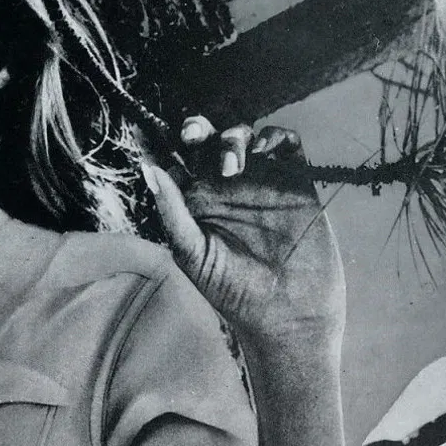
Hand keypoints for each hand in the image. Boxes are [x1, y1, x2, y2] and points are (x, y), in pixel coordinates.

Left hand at [141, 116, 343, 342]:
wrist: (289, 315)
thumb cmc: (234, 293)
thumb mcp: (194, 254)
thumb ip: (173, 212)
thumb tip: (149, 168)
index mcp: (199, 203)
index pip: (182, 161)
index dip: (174, 146)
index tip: (171, 143)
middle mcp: (228, 188)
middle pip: (210, 142)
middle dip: (201, 130)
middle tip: (195, 135)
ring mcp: (263, 183)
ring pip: (246, 138)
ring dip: (235, 137)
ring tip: (233, 164)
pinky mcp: (296, 183)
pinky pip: (287, 146)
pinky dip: (276, 137)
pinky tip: (266, 151)